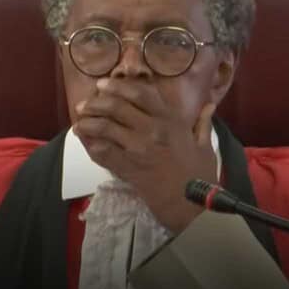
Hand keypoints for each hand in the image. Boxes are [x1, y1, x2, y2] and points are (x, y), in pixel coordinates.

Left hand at [73, 77, 216, 232]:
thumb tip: (209, 105)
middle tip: (84, 104)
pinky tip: (84, 141)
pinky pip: (103, 152)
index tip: (104, 84)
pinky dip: (91, 145)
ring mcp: (138, 148)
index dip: (118, 86)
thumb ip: (203, 122)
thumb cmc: (201, 173)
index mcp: (171, 119)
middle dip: (96, 102)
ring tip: (80, 122)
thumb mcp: (206, 144)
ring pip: (105, 127)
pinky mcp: (128, 167)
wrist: (191, 204)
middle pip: (116, 107)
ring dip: (89, 122)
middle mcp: (152, 129)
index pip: (140, 93)